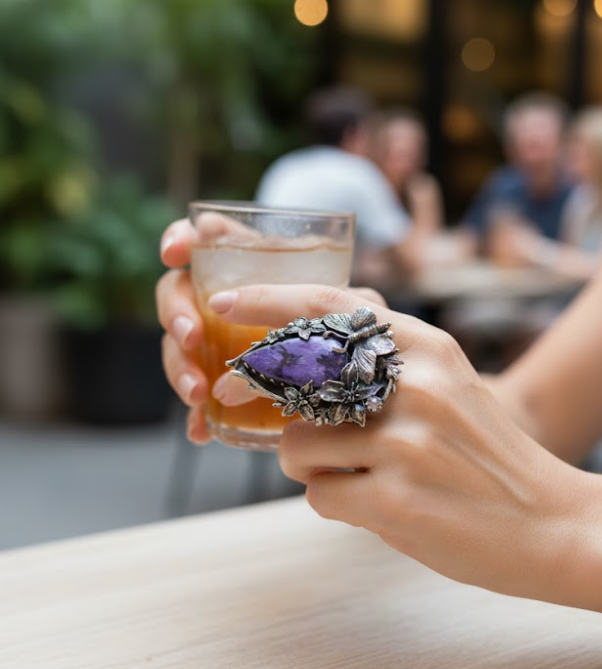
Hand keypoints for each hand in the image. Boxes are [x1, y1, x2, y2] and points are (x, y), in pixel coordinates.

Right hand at [156, 219, 385, 442]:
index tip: (173, 254)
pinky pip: (197, 400)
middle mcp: (223, 300)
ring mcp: (216, 344)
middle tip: (192, 337)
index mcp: (251, 267)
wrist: (360, 390)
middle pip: (178, 292)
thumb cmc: (355, 334)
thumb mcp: (351, 310)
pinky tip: (200, 430)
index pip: (205, 239)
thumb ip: (336, 301)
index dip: (182, 239)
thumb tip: (335, 301)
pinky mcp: (220, 387)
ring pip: (179, 346)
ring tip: (198, 392)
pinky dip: (196, 416)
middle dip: (176, 311)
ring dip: (179, 366)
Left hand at [208, 282, 583, 604]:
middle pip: (296, 378)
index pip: (330, 307)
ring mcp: (404, 444)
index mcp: (427, 347)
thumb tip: (305, 336)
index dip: (268, 300)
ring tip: (355, 475)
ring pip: (297, 446)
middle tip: (243, 402)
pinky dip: (335, 503)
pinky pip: (319, 497)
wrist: (550, 523)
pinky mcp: (395, 502)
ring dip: (310, 465)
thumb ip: (388, 356)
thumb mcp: (449, 382)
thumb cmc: (485, 454)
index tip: (224, 303)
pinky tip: (375, 507)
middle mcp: (414, 386)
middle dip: (263, 394)